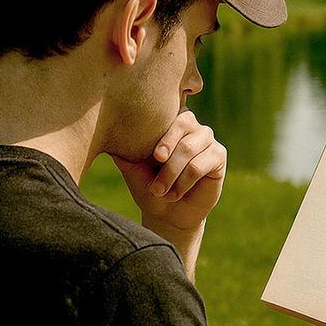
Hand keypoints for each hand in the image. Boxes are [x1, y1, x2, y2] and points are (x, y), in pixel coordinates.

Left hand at [111, 110, 225, 232]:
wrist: (167, 215)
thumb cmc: (148, 187)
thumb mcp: (132, 168)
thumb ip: (124, 150)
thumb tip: (106, 132)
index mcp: (168, 121)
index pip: (167, 110)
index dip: (161, 130)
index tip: (155, 155)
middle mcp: (190, 125)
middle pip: (183, 123)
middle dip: (168, 146)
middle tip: (157, 163)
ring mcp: (206, 138)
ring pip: (189, 148)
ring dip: (172, 172)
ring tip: (160, 191)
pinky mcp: (218, 155)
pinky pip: (200, 165)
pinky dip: (184, 182)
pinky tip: (176, 193)